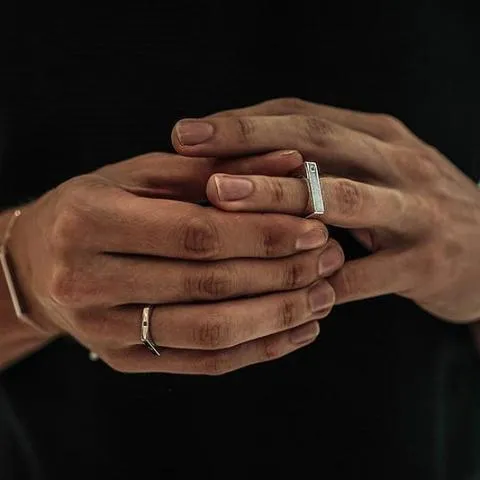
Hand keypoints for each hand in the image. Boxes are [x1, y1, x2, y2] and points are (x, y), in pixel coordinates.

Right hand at [8, 151, 343, 373]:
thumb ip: (215, 169)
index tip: (314, 226)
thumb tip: (292, 162)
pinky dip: (257, 349)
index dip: (262, 232)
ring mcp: (105, 330)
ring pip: (211, 332)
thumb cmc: (95, 206)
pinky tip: (296, 331)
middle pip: (209, 284)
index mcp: (90, 221)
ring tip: (325, 296)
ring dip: (278, 316)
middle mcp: (89, 281)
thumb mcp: (143, 175)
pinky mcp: (125, 361)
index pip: (197, 232)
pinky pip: (202, 362)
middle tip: (330, 259)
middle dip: (281, 273)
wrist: (41, 262)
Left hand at [172, 98, 479, 322]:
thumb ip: (319, 162)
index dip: (242, 122)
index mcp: (376, 134)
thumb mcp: (372, 170)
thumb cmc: (410, 207)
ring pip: (343, 198)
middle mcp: (397, 161)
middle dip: (250, 143)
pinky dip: (320, 278)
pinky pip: (366, 274)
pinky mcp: (427, 263)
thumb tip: (237, 161)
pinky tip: (276, 285)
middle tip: (189, 149)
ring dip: (279, 197)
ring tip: (220, 198)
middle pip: (317, 141)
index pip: (301, 116)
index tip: (186, 132)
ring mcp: (416, 210)